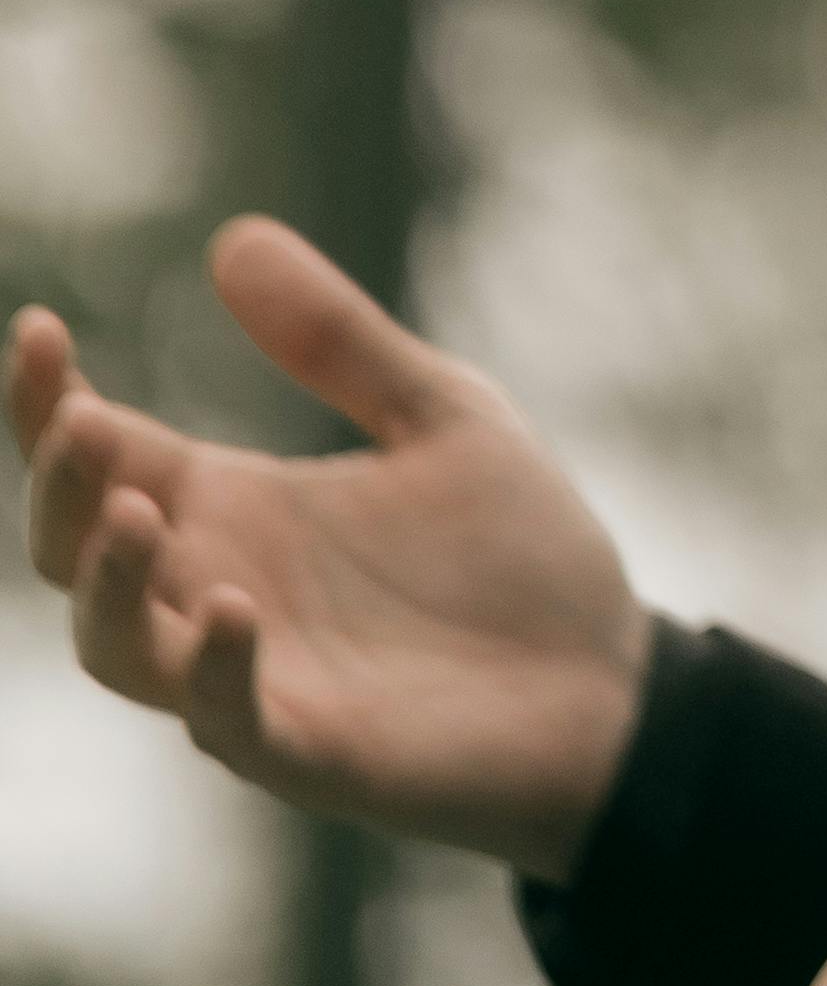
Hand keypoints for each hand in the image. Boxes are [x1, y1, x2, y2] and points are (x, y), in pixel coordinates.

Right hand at [10, 220, 649, 873]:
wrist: (611, 680)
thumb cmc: (514, 552)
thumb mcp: (436, 412)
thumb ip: (337, 341)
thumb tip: (232, 237)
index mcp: (234, 507)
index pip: (105, 456)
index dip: (51, 404)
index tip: (40, 327)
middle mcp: (218, 589)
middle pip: (79, 551)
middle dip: (62, 489)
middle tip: (83, 421)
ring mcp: (253, 677)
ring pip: (121, 649)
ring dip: (110, 586)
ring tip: (136, 512)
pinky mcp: (310, 748)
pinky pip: (228, 722)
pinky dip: (215, 671)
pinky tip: (236, 608)